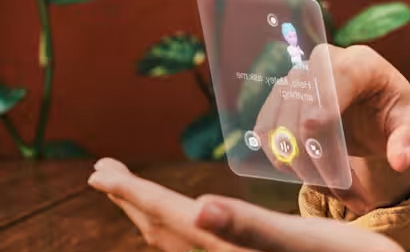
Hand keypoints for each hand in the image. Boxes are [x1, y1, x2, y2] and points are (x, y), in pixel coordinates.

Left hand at [87, 158, 401, 251]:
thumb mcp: (305, 243)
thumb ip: (249, 227)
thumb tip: (197, 209)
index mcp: (232, 250)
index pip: (169, 215)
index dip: (134, 192)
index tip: (100, 169)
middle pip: (165, 230)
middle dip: (133, 200)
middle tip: (103, 172)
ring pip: (180, 243)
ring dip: (152, 215)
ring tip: (137, 195)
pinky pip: (201, 249)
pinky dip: (182, 229)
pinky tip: (194, 223)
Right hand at [256, 44, 409, 215]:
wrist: (377, 116)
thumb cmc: (397, 118)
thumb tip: (400, 161)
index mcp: (362, 62)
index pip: (333, 83)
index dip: (323, 114)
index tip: (324, 150)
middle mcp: (325, 62)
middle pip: (300, 104)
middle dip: (313, 151)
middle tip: (337, 185)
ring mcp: (298, 77)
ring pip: (278, 119)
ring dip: (296, 159)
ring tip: (326, 184)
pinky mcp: (280, 98)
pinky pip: (265, 128)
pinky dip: (279, 155)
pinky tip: (302, 172)